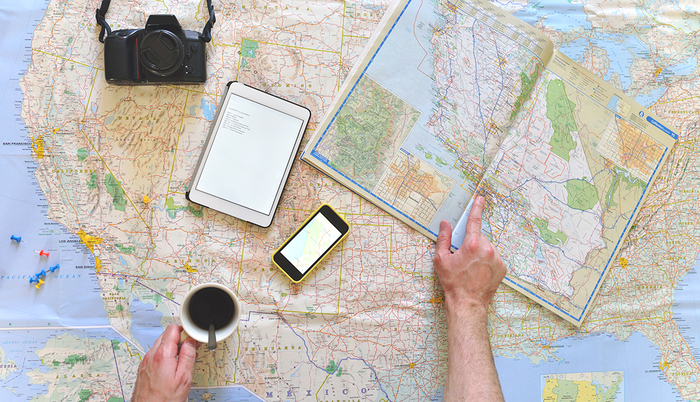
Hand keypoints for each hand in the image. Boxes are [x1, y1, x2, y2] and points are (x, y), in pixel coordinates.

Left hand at [132, 324, 197, 401]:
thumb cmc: (164, 400)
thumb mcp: (184, 378)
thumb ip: (188, 356)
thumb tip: (191, 342)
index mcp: (162, 355)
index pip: (174, 329)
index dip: (186, 332)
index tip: (193, 340)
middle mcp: (151, 355)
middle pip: (167, 335)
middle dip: (180, 339)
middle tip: (190, 350)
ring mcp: (146, 362)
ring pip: (161, 344)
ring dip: (173, 348)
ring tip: (182, 360)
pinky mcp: (144, 368)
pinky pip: (156, 354)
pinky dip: (165, 356)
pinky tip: (172, 367)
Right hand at [433, 196, 505, 311]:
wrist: (467, 303)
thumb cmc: (452, 282)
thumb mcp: (441, 260)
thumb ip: (443, 239)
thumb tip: (445, 224)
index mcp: (472, 245)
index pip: (474, 221)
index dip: (477, 208)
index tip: (480, 199)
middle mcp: (487, 249)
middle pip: (479, 237)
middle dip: (471, 242)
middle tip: (463, 256)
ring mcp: (497, 259)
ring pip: (487, 247)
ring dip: (480, 252)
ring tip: (471, 267)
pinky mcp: (503, 267)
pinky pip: (494, 257)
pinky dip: (487, 260)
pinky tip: (479, 271)